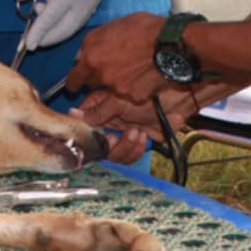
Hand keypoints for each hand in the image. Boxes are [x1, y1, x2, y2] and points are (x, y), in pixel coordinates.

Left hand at [14, 0, 136, 49]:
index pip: (53, 16)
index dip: (39, 31)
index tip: (27, 44)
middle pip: (67, 27)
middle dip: (49, 38)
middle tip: (31, 42)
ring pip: (76, 24)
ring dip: (58, 30)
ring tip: (38, 21)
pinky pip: (82, 16)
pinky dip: (67, 21)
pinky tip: (54, 12)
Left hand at [67, 12, 169, 100]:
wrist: (171, 44)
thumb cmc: (143, 29)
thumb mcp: (111, 26)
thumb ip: (92, 41)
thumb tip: (81, 53)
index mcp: (92, 58)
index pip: (73, 79)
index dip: (74, 81)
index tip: (75, 83)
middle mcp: (102, 76)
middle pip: (93, 84)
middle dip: (98, 77)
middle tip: (111, 67)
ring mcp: (119, 89)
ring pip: (112, 89)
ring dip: (117, 82)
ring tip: (132, 68)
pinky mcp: (135, 97)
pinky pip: (131, 94)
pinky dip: (134, 87)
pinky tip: (144, 75)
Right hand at [71, 88, 197, 157]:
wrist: (178, 102)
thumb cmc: (150, 94)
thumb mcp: (118, 100)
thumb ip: (96, 111)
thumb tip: (72, 115)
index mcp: (98, 108)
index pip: (82, 127)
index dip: (87, 136)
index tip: (98, 137)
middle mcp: (107, 122)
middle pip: (96, 146)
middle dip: (109, 145)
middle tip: (117, 137)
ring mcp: (120, 133)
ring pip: (112, 154)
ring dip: (125, 146)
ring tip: (136, 132)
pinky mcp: (134, 142)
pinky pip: (127, 156)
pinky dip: (136, 149)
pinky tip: (143, 136)